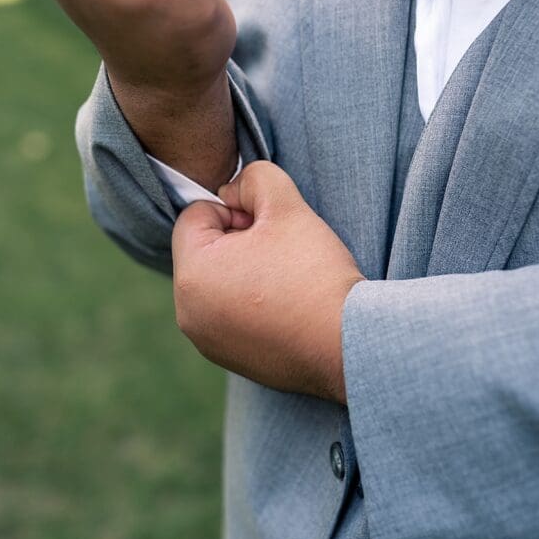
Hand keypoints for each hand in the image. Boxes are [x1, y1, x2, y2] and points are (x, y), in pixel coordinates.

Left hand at [172, 162, 364, 402]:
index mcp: (192, 276)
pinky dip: (252, 304)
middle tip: (281, 252)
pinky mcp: (231, 359)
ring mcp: (208, 341)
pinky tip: (287, 306)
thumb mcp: (285, 205)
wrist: (350, 343)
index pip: (195, 215)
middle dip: (238, 241)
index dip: (235, 209)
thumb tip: (232, 191)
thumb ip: (254, 178)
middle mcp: (188, 314)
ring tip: (286, 280)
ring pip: (217, 283)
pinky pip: (230, 315)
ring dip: (245, 271)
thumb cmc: (315, 274)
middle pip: (204, 251)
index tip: (270, 228)